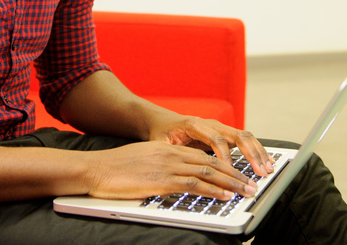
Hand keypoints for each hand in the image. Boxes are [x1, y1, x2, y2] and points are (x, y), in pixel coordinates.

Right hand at [82, 141, 256, 199]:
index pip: (204, 155)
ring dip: (230, 184)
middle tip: (251, 185)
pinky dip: (213, 190)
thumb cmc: (114, 168)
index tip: (238, 175)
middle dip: (235, 175)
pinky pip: (194, 184)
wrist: (95, 168)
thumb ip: (161, 166)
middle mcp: (172, 154)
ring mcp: (168, 166)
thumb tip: (173, 178)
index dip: (225, 165)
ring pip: (208, 172)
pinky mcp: (162, 180)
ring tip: (246, 192)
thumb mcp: (143, 161)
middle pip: (212, 162)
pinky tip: (225, 196)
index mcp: (168, 149)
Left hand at [148, 114, 275, 177]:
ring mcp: (220, 128)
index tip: (230, 172)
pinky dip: (256, 150)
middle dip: (251, 154)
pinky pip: (244, 140)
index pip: (216, 139)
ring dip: (258, 152)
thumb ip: (170, 154)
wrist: (163, 122)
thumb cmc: (161, 134)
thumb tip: (175, 169)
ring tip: (268, 168)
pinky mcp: (225, 134)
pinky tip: (265, 162)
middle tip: (260, 171)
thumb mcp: (160, 144)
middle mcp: (211, 124)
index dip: (225, 156)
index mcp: (195, 125)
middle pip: (237, 135)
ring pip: (245, 136)